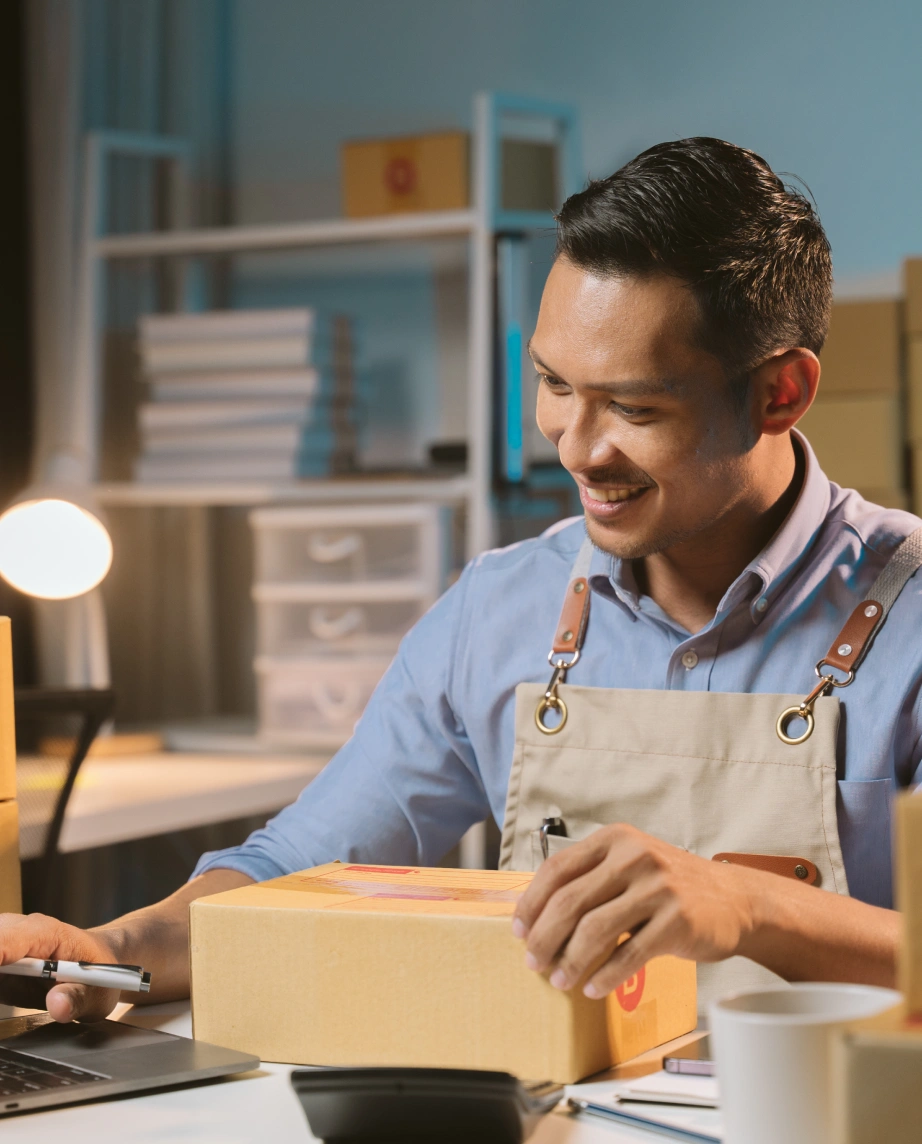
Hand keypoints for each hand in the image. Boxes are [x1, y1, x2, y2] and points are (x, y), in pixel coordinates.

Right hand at [0, 913, 124, 1022]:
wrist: (101, 962)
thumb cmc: (101, 972)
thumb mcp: (99, 993)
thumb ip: (79, 998)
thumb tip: (57, 1005)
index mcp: (46, 933)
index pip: (5, 941)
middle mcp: (20, 931)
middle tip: (4, 992)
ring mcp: (6, 942)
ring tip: (6, 992)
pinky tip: (5, 992)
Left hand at [511, 824, 754, 997]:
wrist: (735, 898)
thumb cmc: (671, 886)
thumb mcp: (630, 864)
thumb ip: (590, 879)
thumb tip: (536, 916)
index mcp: (615, 839)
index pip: (557, 869)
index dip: (531, 903)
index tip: (518, 930)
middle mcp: (634, 856)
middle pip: (570, 901)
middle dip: (544, 937)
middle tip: (532, 962)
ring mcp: (658, 887)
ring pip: (595, 930)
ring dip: (570, 961)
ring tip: (559, 981)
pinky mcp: (678, 919)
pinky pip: (630, 954)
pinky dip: (606, 976)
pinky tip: (592, 988)